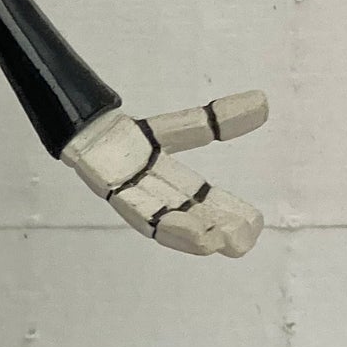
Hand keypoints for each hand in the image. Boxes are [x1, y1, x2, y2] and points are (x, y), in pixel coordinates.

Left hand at [61, 92, 268, 258]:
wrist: (83, 129)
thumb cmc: (125, 139)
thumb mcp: (179, 128)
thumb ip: (215, 121)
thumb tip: (263, 102)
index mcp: (174, 186)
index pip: (206, 204)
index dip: (229, 214)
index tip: (255, 224)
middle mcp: (154, 197)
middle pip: (188, 218)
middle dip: (215, 232)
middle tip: (242, 244)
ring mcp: (130, 195)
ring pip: (161, 221)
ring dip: (185, 234)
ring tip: (212, 243)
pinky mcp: (107, 188)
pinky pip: (131, 207)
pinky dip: (152, 215)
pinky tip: (169, 221)